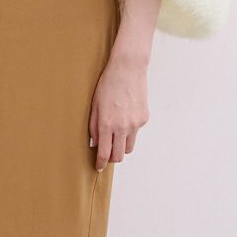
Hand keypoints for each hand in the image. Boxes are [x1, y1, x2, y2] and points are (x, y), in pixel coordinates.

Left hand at [88, 55, 149, 171]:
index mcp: (106, 123)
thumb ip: (93, 126)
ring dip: (121, 147)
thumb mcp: (94, 104)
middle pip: (119, 156)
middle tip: (106, 153)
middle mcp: (122, 127)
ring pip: (129, 147)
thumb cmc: (108, 84)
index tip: (98, 167)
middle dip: (111, 158)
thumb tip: (94, 143)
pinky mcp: (144, 119)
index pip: (104, 152)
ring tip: (115, 137)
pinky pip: (135, 132)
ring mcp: (135, 124)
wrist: (127, 69)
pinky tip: (124, 116)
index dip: (100, 162)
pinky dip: (129, 131)